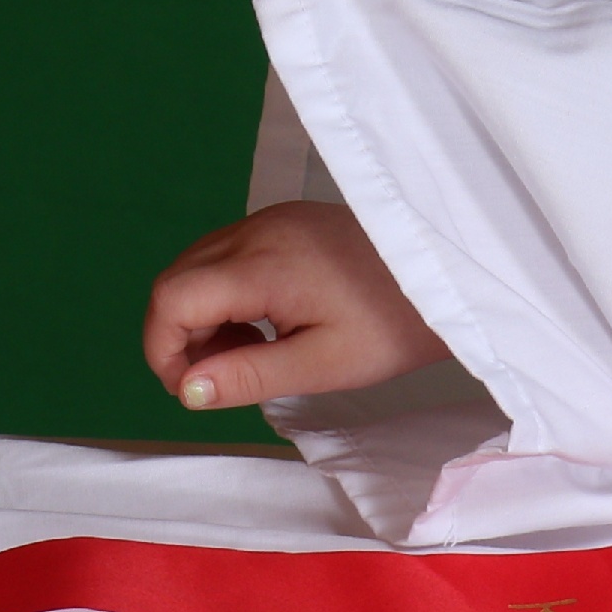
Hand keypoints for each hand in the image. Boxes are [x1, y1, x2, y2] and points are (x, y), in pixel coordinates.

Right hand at [141, 201, 450, 414]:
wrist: (449, 276)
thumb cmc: (395, 325)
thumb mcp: (322, 365)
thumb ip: (249, 376)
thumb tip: (188, 391)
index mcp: (263, 264)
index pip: (172, 297)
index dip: (163, 348)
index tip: (189, 390)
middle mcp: (257, 230)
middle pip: (177, 279)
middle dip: (180, 336)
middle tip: (219, 380)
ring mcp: (269, 220)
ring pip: (198, 266)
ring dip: (202, 316)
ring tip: (248, 355)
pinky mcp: (284, 221)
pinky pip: (227, 255)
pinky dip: (225, 294)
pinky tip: (262, 324)